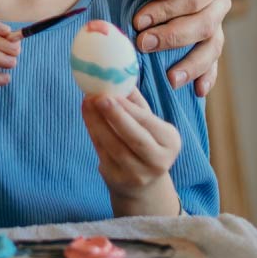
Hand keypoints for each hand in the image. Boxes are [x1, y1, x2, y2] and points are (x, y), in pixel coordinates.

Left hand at [81, 90, 180, 209]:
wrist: (143, 184)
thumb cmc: (145, 142)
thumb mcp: (149, 123)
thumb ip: (136, 102)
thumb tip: (120, 74)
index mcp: (170, 142)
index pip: (148, 122)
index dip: (128, 107)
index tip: (111, 91)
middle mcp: (158, 161)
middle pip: (134, 137)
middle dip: (114, 116)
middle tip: (97, 96)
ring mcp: (138, 174)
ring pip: (114, 145)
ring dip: (96, 121)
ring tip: (86, 101)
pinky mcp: (117, 179)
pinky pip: (102, 152)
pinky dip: (93, 131)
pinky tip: (87, 115)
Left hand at [106, 0, 231, 97]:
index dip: (170, 11)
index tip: (139, 20)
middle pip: (205, 24)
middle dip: (174, 37)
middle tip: (142, 45)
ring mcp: (214, 22)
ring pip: (211, 47)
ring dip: (191, 64)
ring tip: (171, 79)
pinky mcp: (203, 40)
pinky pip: (210, 61)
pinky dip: (204, 76)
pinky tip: (196, 91)